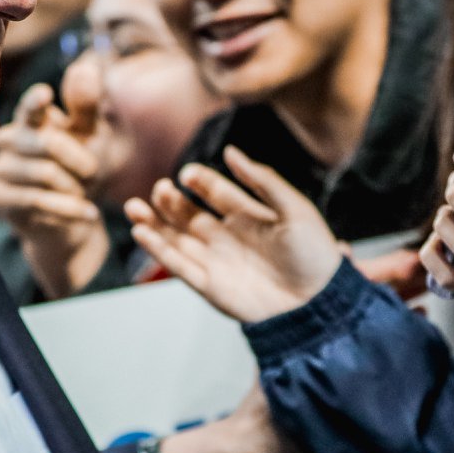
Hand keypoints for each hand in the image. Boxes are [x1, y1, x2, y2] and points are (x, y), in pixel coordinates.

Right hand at [0, 79, 106, 298]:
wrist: (75, 219)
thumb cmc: (82, 171)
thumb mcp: (92, 137)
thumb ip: (86, 106)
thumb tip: (84, 67)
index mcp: (31, 120)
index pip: (31, 107)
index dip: (36, 102)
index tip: (46, 95)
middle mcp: (9, 140)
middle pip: (47, 143)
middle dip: (80, 160)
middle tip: (94, 173)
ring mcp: (0, 169)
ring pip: (43, 174)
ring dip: (75, 187)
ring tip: (84, 193)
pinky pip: (37, 201)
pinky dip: (69, 208)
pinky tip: (88, 212)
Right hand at [124, 146, 344, 323]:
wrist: (319, 302)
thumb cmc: (314, 254)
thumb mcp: (293, 208)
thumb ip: (261, 179)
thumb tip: (230, 151)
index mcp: (249, 216)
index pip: (215, 193)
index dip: (199, 181)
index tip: (187, 174)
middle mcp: (227, 237)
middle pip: (189, 215)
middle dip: (170, 201)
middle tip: (161, 188)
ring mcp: (217, 261)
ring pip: (176, 239)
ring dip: (154, 224)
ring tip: (134, 206)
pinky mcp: (210, 286)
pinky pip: (179, 266)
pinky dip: (159, 251)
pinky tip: (142, 232)